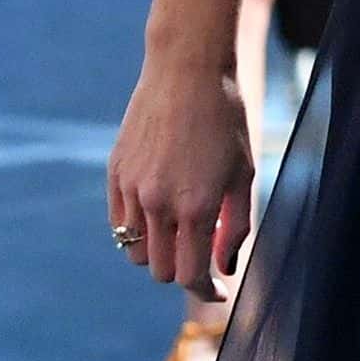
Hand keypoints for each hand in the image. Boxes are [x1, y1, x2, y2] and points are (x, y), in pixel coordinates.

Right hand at [108, 56, 255, 299]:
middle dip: (184, 270)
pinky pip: (119, 224)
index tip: (219, 291)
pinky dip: (137, 229)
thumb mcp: (244, 172)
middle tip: (204, 251)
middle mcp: (158, 203)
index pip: (191, 275)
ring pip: (136, 252)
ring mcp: (131, 189)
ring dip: (159, 252)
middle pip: (161, 270)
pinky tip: (159, 212)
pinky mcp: (115, 174)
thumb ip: (236, 225)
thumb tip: (224, 268)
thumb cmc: (226, 118)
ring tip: (181, 228)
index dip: (207, 290)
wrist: (188, 69)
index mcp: (196, 206)